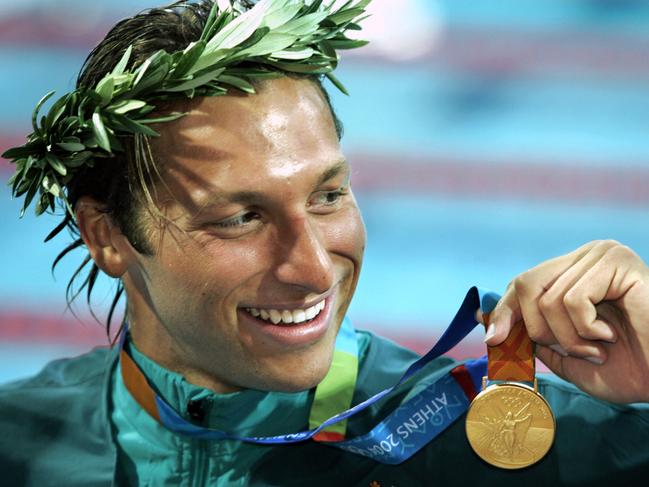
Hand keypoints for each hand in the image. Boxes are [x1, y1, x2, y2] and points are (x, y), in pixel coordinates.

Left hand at [483, 240, 648, 403]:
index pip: (523, 283)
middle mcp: (585, 257)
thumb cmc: (628, 369)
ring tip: (598, 346)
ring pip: (547, 299)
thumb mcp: (567, 356)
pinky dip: (586, 330)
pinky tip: (610, 336)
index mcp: (574, 273)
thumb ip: (534, 339)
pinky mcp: (617, 263)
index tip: (492, 337)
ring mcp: (602, 255)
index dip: (504, 310)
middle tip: (571, 351)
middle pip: (526, 285)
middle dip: (539, 330)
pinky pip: (572, 300)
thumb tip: (491, 326)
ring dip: (569, 338)